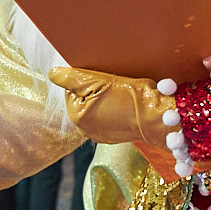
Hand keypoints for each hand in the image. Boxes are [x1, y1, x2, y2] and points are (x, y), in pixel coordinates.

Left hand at [47, 67, 175, 148]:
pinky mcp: (113, 136)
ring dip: (104, 98)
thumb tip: (52, 73)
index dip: (87, 79)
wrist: (158, 115)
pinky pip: (107, 116)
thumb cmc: (130, 97)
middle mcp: (84, 130)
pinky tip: (124, 105)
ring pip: (95, 106)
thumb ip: (70, 78)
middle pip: (83, 98)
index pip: (71, 88)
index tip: (103, 79)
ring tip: (120, 96)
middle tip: (113, 87)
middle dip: (95, 90)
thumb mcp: (98, 81)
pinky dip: (113, 109)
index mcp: (76, 117)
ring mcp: (99, 135)